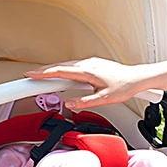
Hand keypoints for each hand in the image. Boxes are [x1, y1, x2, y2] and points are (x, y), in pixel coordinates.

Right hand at [25, 57, 146, 108]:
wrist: (137, 78)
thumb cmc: (124, 86)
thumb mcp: (104, 99)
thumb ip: (84, 102)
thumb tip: (69, 104)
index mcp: (87, 72)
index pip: (59, 71)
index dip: (43, 74)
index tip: (30, 76)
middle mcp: (88, 64)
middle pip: (60, 66)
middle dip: (43, 71)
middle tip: (29, 77)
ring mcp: (91, 62)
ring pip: (67, 65)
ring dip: (54, 70)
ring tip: (42, 77)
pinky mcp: (94, 64)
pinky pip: (74, 65)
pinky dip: (64, 69)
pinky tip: (62, 75)